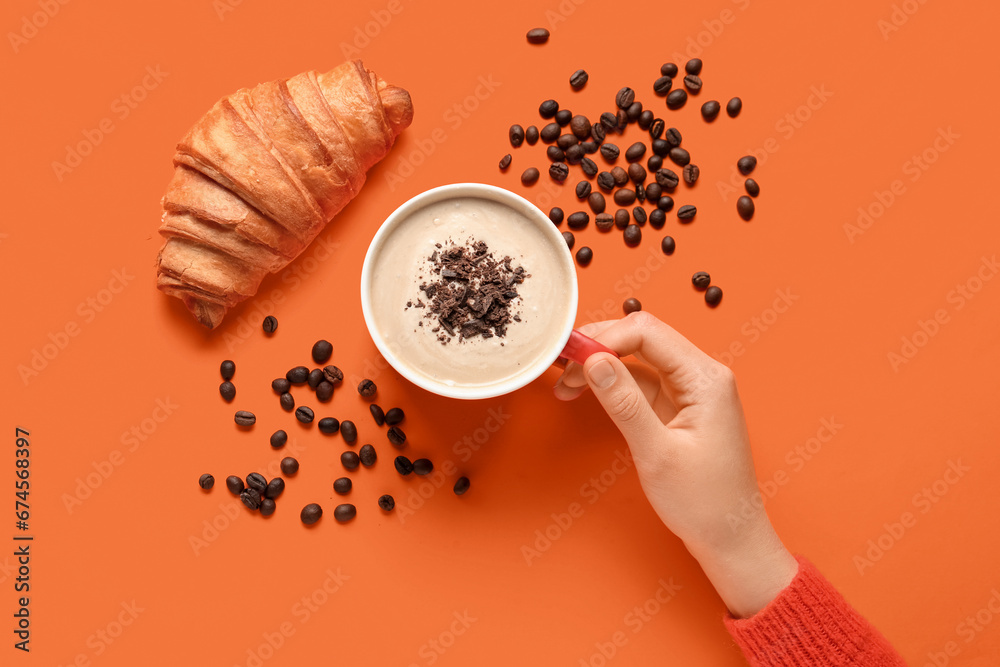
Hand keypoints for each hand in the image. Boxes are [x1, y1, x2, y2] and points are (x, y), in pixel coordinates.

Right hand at [554, 312, 797, 617]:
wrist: (730, 539)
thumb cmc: (705, 502)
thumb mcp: (657, 453)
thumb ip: (624, 402)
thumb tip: (594, 362)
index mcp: (705, 378)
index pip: (647, 333)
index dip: (604, 338)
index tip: (570, 356)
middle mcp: (701, 375)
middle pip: (642, 338)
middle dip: (599, 348)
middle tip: (562, 367)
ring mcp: (691, 390)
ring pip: (638, 358)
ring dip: (601, 365)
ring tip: (567, 384)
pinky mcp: (680, 406)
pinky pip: (642, 381)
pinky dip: (612, 384)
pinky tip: (588, 393)